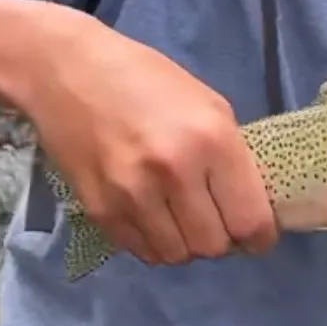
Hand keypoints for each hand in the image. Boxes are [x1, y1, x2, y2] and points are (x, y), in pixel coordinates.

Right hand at [25, 7, 276, 267]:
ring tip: (183, 219)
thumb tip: (253, 210)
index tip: (257, 237)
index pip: (251, 221)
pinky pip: (142, 251)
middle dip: (222, 240)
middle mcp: (174, 172)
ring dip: (187, 244)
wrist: (66, 69)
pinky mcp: (100, 208)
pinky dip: (155, 243)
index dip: (260, 238)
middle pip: (214, 246)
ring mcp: (133, 194)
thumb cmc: (149, 80)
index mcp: (213, 141)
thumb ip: (234, 160)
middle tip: (216, 221)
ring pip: (178, 255)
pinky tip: (154, 217)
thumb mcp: (210, 107)